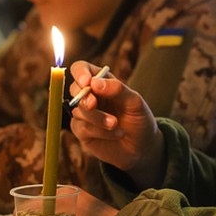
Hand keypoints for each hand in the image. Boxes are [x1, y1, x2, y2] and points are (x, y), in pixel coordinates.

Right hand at [68, 61, 164, 188]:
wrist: (142, 147)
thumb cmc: (139, 119)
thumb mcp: (134, 102)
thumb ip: (117, 89)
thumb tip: (94, 82)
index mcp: (102, 82)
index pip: (81, 69)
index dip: (80, 72)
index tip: (86, 81)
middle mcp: (90, 96)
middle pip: (73, 88)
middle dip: (84, 97)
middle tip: (93, 104)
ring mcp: (84, 114)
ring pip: (79, 111)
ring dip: (97, 118)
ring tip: (116, 124)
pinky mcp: (82, 131)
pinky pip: (82, 128)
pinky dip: (99, 131)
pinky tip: (115, 134)